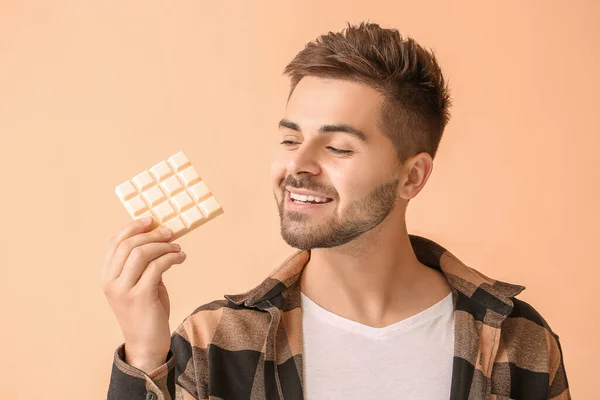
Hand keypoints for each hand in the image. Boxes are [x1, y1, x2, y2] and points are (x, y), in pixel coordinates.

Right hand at [100, 217, 186, 370]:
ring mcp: (123, 290)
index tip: (152, 219)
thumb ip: (142, 263)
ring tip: (177, 248)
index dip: (133, 227)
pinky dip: (171, 258)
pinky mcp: (140, 297)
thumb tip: (158, 236)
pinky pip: (157, 267)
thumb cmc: (146, 310)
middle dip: (152, 234)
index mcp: (106, 276)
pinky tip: (180, 258)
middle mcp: (110, 281)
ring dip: (164, 246)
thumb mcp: (139, 283)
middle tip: (171, 233)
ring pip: (142, 253)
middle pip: (129, 244)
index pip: (116, 242)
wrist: (147, 344)